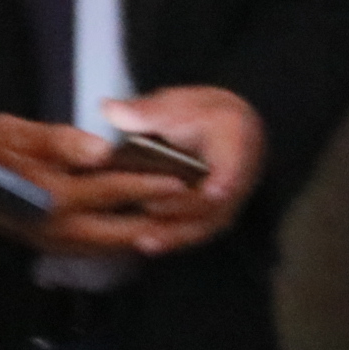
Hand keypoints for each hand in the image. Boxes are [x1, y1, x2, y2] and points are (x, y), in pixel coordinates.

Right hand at [0, 113, 208, 257]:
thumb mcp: (10, 131)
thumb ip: (57, 139)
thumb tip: (101, 150)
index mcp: (55, 194)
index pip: (115, 189)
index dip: (150, 183)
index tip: (182, 178)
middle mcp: (62, 227)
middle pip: (126, 230)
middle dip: (159, 219)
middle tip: (189, 206)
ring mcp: (59, 243)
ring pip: (116, 246)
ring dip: (145, 234)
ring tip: (172, 218)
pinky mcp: (55, 249)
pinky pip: (101, 250)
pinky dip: (125, 241)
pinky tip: (137, 228)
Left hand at [98, 86, 265, 255]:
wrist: (223, 131)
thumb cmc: (199, 115)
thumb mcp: (176, 105)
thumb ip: (146, 112)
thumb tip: (110, 109)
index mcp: (236, 144)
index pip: (235, 166)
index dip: (228, 180)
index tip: (217, 190)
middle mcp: (238, 181)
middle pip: (216, 203)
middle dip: (185, 207)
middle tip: (152, 207)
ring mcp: (226, 204)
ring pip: (204, 224)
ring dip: (176, 233)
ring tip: (143, 239)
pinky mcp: (211, 218)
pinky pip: (192, 231)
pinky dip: (171, 238)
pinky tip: (143, 244)